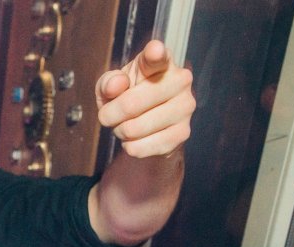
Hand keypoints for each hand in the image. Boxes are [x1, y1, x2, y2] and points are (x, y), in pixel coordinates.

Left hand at [95, 39, 194, 157]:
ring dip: (120, 132)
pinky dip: (129, 146)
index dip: (154, 54)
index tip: (154, 51)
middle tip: (111, 115)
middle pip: (130, 105)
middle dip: (110, 115)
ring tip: (127, 124)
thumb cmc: (128, 96)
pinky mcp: (183, 133)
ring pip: (133, 129)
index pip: (157, 57)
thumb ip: (109, 82)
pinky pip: (140, 148)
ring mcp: (185, 107)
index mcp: (160, 62)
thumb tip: (116, 85)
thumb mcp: (112, 86)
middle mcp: (180, 80)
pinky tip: (138, 137)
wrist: (146, 124)